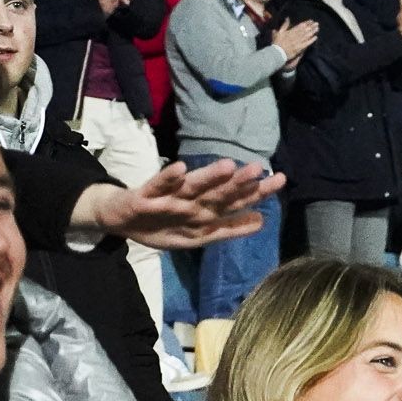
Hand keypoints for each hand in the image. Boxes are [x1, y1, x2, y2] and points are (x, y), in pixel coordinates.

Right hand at [83, 159, 287, 250]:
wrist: (121, 220)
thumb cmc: (163, 224)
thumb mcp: (198, 235)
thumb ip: (228, 228)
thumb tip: (261, 221)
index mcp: (206, 211)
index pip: (237, 201)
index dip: (258, 192)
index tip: (280, 179)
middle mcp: (192, 201)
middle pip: (219, 192)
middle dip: (238, 182)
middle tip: (258, 169)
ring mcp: (170, 198)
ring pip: (193, 186)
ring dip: (209, 176)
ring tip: (228, 166)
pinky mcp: (147, 196)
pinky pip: (158, 187)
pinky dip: (168, 178)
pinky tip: (180, 168)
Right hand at [272, 18, 319, 66]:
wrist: (276, 53)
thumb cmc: (277, 43)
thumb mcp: (279, 32)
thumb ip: (284, 25)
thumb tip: (287, 18)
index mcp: (290, 32)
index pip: (300, 26)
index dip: (306, 23)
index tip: (311, 21)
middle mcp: (294, 36)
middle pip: (304, 30)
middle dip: (311, 26)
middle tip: (316, 23)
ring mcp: (297, 42)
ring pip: (306, 36)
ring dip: (312, 32)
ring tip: (317, 28)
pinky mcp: (299, 48)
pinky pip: (306, 43)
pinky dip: (311, 40)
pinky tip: (316, 37)